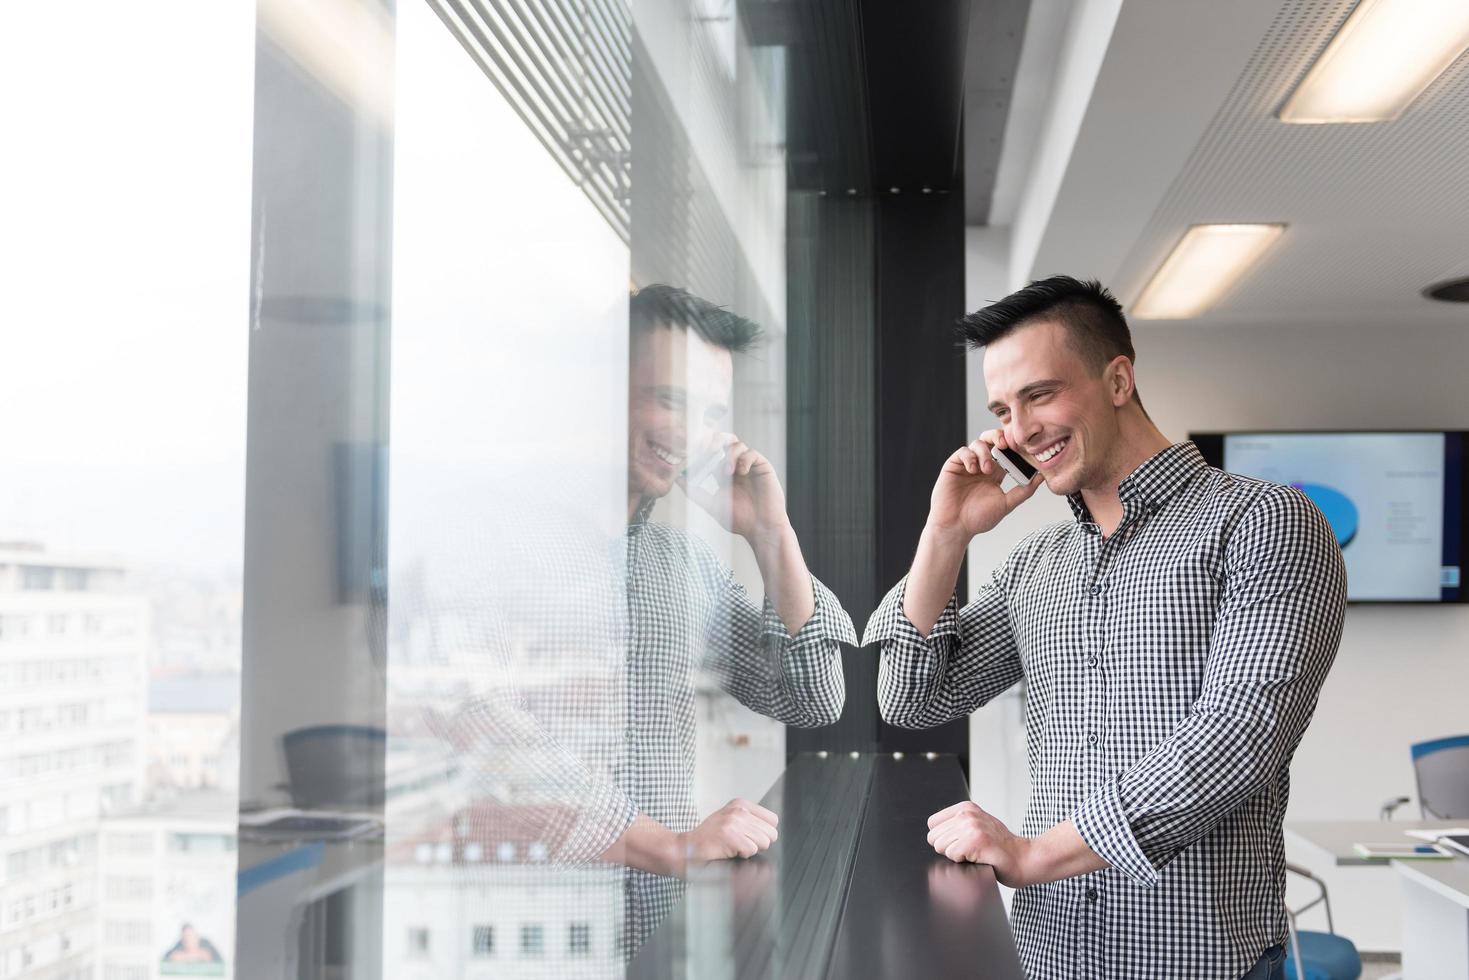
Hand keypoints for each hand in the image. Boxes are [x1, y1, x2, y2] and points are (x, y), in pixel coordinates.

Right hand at [679, 798, 779, 865]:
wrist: (684, 849)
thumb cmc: (707, 839)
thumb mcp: (729, 821)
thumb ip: (750, 822)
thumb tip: (772, 833)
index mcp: (740, 804)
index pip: (773, 820)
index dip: (762, 834)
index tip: (745, 836)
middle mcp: (738, 810)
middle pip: (771, 833)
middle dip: (757, 843)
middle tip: (737, 844)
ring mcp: (734, 822)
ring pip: (763, 843)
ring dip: (749, 850)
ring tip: (731, 847)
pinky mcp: (730, 836)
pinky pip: (751, 851)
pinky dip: (741, 856)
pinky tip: (727, 851)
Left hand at [680, 433, 788, 541]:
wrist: (761, 529)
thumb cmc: (740, 520)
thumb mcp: (712, 505)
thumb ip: (695, 492)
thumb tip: (676, 479)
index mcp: (722, 474)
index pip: (711, 454)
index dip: (702, 450)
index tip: (694, 453)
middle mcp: (736, 467)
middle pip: (724, 442)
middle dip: (715, 441)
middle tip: (708, 449)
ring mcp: (749, 466)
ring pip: (737, 445)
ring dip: (730, 455)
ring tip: (728, 472)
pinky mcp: (763, 467)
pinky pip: (752, 453)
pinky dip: (744, 459)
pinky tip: (742, 472)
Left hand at [926, 800, 1031, 886]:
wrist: (1026, 858)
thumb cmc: (1002, 848)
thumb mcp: (979, 826)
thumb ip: (958, 826)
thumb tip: (934, 836)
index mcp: (966, 808)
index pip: (932, 824)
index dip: (944, 838)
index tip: (962, 843)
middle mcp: (967, 814)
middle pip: (933, 837)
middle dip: (948, 848)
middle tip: (971, 850)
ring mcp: (971, 826)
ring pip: (941, 847)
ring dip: (957, 856)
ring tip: (976, 853)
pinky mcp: (975, 841)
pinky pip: (952, 855)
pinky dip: (964, 862)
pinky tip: (980, 858)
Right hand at [927, 428, 1041, 541]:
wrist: (955, 527)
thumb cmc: (978, 518)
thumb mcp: (1006, 504)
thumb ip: (1024, 490)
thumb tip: (1042, 477)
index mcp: (996, 473)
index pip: (1007, 451)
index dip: (1013, 446)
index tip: (1021, 448)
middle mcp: (982, 465)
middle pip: (992, 440)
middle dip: (999, 437)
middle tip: (1005, 444)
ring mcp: (968, 464)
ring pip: (978, 443)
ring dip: (985, 452)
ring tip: (987, 469)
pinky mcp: (953, 465)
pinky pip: (963, 452)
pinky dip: (970, 457)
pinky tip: (973, 470)